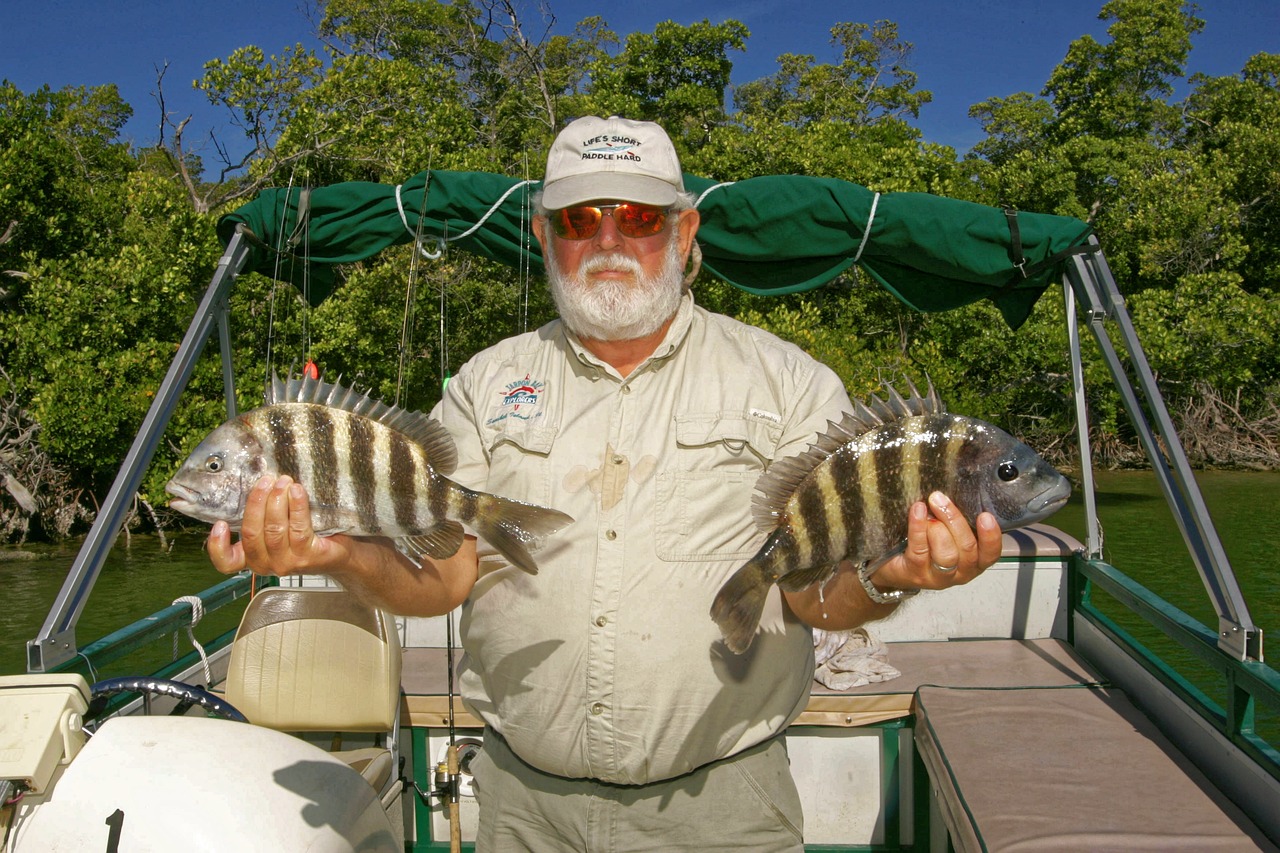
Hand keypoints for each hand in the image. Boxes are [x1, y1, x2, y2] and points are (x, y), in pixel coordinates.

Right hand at [207, 475, 354, 577]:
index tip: (220, 523)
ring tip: (284, 481)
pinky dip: (296, 506)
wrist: (340, 553)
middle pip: (251, 533)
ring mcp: (287, 563)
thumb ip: (262, 514)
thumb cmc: (305, 535)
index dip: (218, 546)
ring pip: (274, 530)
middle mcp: (266, 564)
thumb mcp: (278, 527)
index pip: (227, 562)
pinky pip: (298, 528)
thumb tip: (256, 481)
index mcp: (252, 557)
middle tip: (266, 480)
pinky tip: (297, 491)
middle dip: (257, 502)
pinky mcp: (308, 557)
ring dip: (277, 501)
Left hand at [872, 491, 1001, 591]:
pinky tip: (917, 511)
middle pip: (967, 549)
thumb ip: (955, 520)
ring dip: (938, 527)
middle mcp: (960, 572)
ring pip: (947, 554)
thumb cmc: (926, 545)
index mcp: (974, 561)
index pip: (990, 554)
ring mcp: (938, 576)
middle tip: (941, 499)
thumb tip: (954, 492)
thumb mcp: (947, 533)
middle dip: (955, 521)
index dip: (991, 536)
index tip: (985, 516)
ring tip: (929, 508)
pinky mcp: (916, 573)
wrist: (895, 568)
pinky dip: (918, 528)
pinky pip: (920, 550)